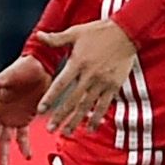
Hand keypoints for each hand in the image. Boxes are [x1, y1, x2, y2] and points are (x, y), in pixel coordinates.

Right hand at [0, 53, 47, 164]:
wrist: (40, 66)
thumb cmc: (22, 69)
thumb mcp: (10, 76)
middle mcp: (0, 114)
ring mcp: (12, 117)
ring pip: (5, 141)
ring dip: (4, 155)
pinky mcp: (25, 118)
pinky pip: (23, 136)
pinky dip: (24, 146)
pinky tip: (27, 156)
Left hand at [34, 19, 138, 137]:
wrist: (125, 33)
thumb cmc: (98, 32)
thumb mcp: (75, 33)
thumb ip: (56, 39)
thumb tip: (38, 36)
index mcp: (77, 63)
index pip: (60, 85)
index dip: (50, 98)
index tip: (40, 110)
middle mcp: (89, 75)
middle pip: (72, 100)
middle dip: (60, 116)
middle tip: (50, 129)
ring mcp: (102, 82)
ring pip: (87, 106)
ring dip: (76, 121)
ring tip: (67, 132)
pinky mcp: (114, 86)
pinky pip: (104, 105)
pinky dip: (97, 117)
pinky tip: (91, 128)